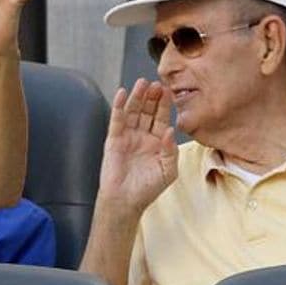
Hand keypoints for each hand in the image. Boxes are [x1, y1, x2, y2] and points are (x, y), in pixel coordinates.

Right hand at [97, 79, 177, 214]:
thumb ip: (171, 151)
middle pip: (148, 111)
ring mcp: (128, 136)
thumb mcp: (168, 171)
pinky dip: (119, 106)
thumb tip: (171, 130)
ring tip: (142, 83)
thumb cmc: (148, 189)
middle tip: (156, 83)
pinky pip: (117, 119)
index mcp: (158, 142)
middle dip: (152, 97)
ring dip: (137, 97)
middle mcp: (143, 136)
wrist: (125, 201)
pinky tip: (122, 93)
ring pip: (133, 111)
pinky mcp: (114, 139)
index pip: (161, 118)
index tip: (168, 91)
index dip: (164, 105)